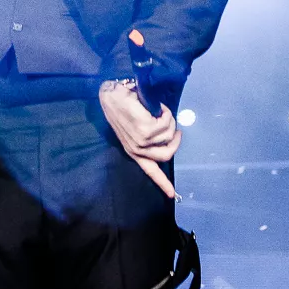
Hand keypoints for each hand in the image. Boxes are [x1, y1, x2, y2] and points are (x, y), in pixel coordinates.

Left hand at [99, 79, 180, 199]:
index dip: (163, 183)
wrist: (111, 94)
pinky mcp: (145, 130)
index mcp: (134, 151)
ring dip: (169, 120)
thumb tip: (166, 138)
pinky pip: (167, 123)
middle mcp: (137, 149)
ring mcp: (142, 141)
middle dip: (176, 141)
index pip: (150, 171)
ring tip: (160, 111)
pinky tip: (158, 107)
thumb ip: (146, 137)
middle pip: (168, 154)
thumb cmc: (122, 106)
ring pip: (169, 135)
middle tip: (176, 130)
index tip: (172, 195)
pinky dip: (166, 113)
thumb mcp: (132, 127)